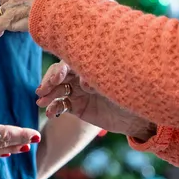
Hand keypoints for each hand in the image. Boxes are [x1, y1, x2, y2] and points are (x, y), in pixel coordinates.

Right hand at [35, 62, 154, 140]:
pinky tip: (50, 113)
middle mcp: (82, 76)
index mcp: (92, 65)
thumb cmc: (132, 94)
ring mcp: (78, 91)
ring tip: (41, 102)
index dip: (62, 68)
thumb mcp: (119, 85)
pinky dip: (53, 108)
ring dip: (48, 94)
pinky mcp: (76, 107)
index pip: (71, 61)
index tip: (58, 77)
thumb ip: (101, 81)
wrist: (137, 117)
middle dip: (50, 80)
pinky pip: (61, 105)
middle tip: (43, 90)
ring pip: (58, 89)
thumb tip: (84, 81)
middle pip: (60, 74)